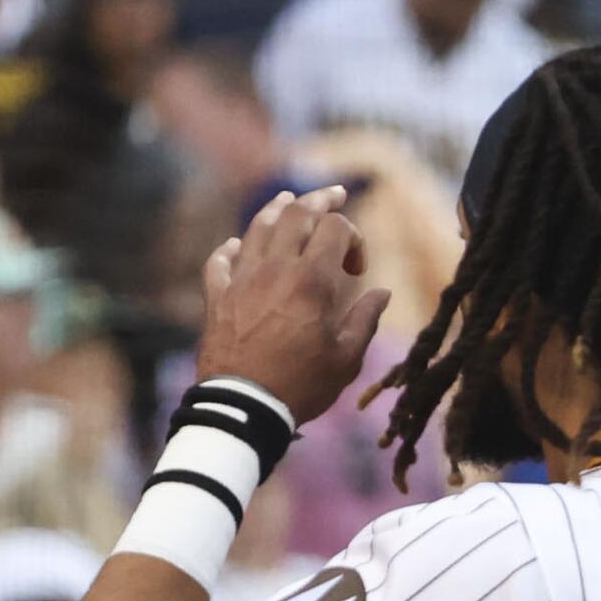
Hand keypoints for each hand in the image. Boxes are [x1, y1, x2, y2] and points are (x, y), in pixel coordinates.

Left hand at [194, 186, 392, 424]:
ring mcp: (242, 279)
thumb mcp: (347, 358)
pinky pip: (220, 260)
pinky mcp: (218, 296)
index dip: (354, 238)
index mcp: (313, 280)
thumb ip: (365, 319)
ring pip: (259, 227)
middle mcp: (276, 268)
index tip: (358, 270)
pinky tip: (238, 246)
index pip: (336, 229)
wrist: (244, 404)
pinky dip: (231, 248)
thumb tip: (382, 293)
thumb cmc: (303, 384)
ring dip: (277, 209)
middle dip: (319, 200)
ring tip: (288, 200)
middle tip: (333, 196)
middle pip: (296, 213)